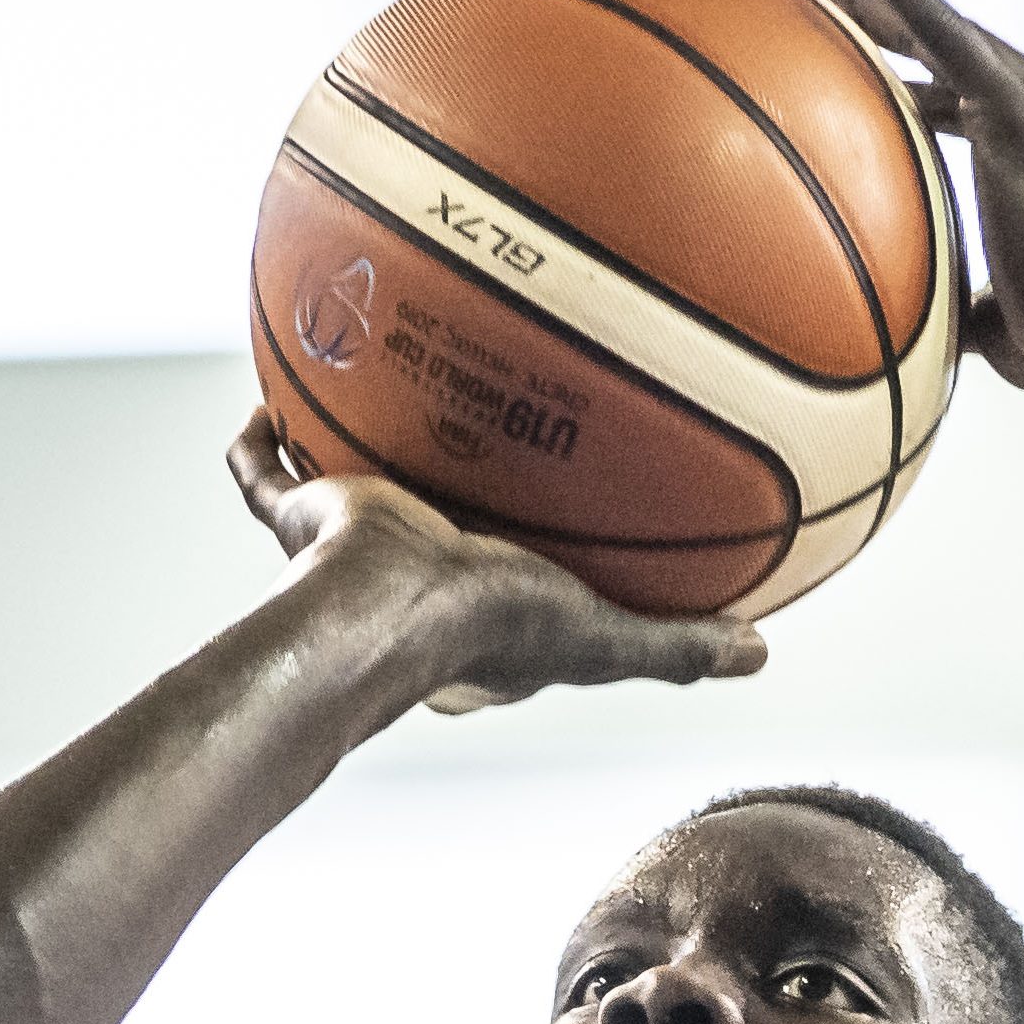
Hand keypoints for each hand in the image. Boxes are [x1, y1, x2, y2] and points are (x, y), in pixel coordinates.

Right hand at [227, 414, 764, 713]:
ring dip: (347, 438)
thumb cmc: (494, 629)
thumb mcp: (606, 637)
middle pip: (424, 512)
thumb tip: (762, 651)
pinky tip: (272, 382)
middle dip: (436, 476)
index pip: (504, 570)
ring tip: (366, 371)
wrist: (390, 608)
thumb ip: (680, 646)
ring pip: (341, 482)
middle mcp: (411, 566)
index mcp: (477, 603)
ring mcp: (351, 538)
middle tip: (460, 421)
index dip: (523, 546)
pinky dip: (261, 432)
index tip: (546, 506)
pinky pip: (266, 469)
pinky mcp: (304, 513)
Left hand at [803, 0, 1023, 403]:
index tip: (870, 52)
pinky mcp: (1018, 111)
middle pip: (956, 43)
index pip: (977, 89)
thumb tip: (924, 328)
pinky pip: (941, 31)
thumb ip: (969, 297)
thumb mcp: (1005, 313)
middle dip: (890, 8)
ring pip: (943, 23)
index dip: (920, 65)